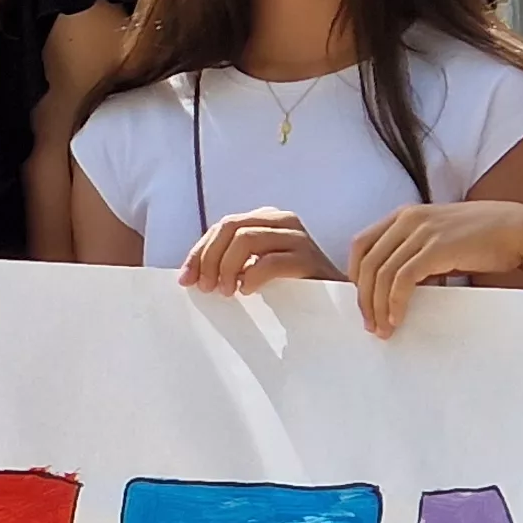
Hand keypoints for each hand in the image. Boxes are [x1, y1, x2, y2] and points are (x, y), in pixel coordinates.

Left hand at [178, 207, 340, 294]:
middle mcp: (282, 221)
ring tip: (226, 292)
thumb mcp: (255, 268)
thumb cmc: (291, 288)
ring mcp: (298, 237)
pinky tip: (247, 291)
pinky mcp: (309, 258)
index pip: (222, 226)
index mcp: (266, 219)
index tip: (186, 279)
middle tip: (205, 288)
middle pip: (230, 227)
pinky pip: (270, 261)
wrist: (336, 303)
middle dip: (209, 258)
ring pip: (246, 239)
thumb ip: (229, 262)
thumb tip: (189, 275)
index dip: (199, 252)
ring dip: (227, 267)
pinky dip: (252, 276)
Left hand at [348, 201, 522, 334]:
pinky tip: (398, 319)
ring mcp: (421, 232)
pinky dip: (395, 302)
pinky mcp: (436, 248)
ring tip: (383, 329)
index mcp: (404, 215)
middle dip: (364, 298)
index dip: (355, 275)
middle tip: (369, 324)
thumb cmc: (480, 239)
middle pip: (367, 263)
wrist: (516, 229)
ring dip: (378, 306)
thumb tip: (393, 289)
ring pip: (382, 274)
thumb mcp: (437, 241)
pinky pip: (403, 279)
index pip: (361, 245)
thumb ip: (414, 255)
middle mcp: (408, 219)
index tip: (362, 300)